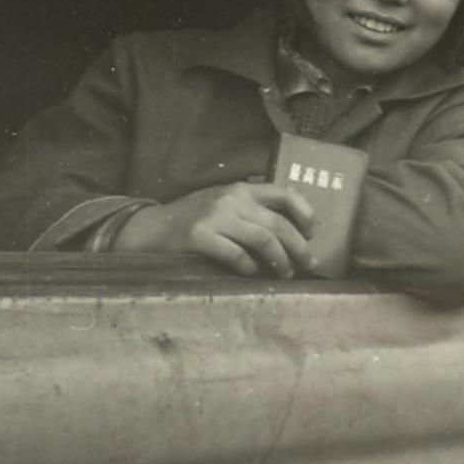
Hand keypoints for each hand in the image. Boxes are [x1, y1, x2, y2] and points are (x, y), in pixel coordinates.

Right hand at [113, 183, 316, 277]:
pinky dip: (250, 268)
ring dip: (280, 261)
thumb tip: (293, 231)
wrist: (150, 228)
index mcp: (242, 189)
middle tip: (309, 264)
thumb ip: (253, 209)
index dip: (305, 213)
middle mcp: (231, 199)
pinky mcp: (199, 236)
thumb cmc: (195, 219)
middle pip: (278, 223)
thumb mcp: (225, 204)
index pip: (285, 193)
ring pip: (263, 239)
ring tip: (285, 274)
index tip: (313, 232)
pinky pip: (236, 255)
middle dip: (299, 247)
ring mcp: (215, 216)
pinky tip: (254, 275)